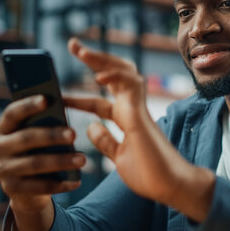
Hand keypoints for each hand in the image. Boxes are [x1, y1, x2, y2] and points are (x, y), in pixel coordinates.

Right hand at [0, 95, 84, 230]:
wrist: (25, 189)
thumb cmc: (36, 152)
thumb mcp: (36, 138)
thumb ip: (43, 125)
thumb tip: (62, 108)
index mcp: (3, 129)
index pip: (12, 113)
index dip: (28, 106)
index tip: (46, 99)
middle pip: (26, 139)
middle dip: (51, 136)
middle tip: (74, 134)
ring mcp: (3, 170)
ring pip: (35, 164)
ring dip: (60, 161)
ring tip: (82, 159)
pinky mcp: (13, 189)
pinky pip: (39, 186)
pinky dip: (60, 184)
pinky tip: (76, 181)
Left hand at [66, 38, 214, 220]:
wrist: (170, 186)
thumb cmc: (149, 174)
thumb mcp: (118, 157)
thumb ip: (106, 141)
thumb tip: (90, 126)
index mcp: (125, 120)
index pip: (98, 102)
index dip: (79, 98)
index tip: (59, 96)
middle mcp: (131, 110)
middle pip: (112, 76)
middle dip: (94, 60)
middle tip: (73, 44)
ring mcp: (137, 109)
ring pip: (123, 72)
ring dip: (103, 59)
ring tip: (82, 50)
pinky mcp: (141, 114)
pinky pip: (131, 85)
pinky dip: (116, 76)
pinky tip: (98, 77)